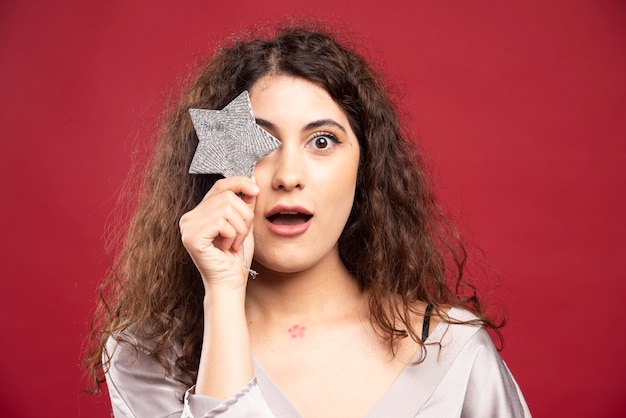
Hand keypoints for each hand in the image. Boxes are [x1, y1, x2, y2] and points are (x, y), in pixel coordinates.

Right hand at [179, 176, 258, 291]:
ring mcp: (188, 227)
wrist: (231, 283)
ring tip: (234, 243)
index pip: (220, 186)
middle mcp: (189, 217)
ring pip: (227, 208)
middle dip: (244, 216)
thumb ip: (245, 202)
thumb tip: (251, 178)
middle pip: (227, 196)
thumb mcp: (244, 224)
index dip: (240, 183)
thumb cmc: (237, 257)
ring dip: (240, 228)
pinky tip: (227, 247)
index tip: (256, 190)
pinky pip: (222, 222)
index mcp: (199, 213)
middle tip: (241, 236)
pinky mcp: (191, 237)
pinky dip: (232, 235)